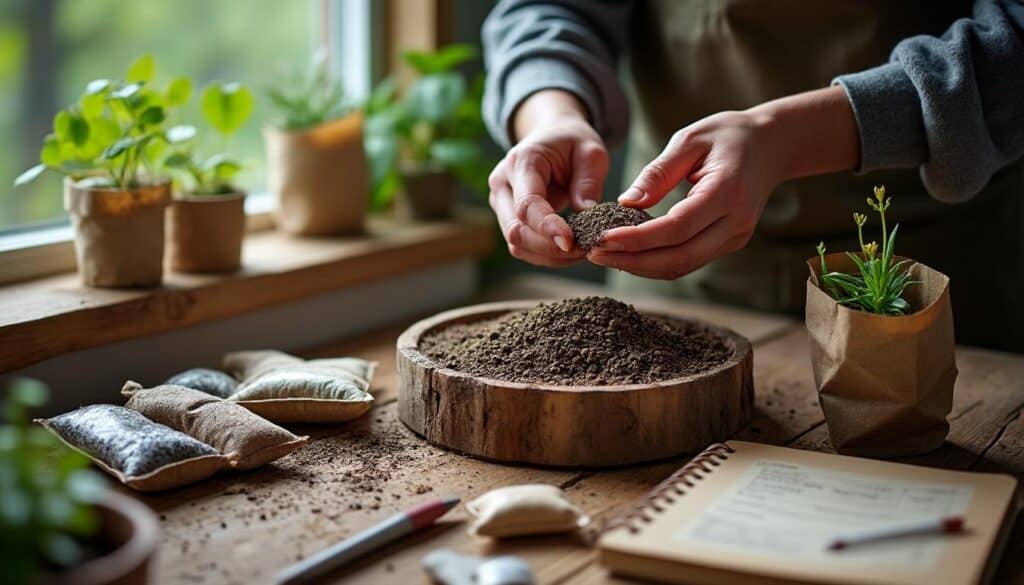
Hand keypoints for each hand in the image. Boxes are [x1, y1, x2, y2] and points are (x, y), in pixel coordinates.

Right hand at [488, 90, 608, 266]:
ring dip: (549, 256)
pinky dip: (546, 255)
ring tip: (580, 251)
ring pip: (516, 244)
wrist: (551, 136)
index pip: (527, 203)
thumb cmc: (572, 142)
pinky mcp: (507, 218)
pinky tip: (569, 250)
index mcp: (521, 162)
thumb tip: (587, 218)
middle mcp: (502, 184)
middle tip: (585, 250)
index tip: (571, 242)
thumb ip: (588, 183)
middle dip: (550, 248)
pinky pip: (522, 247)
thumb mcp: (590, 152)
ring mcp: (500, 203)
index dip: (547, 227)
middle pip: (516, 230)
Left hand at [590, 86, 858, 279]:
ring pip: (683, 266)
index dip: (638, 238)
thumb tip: (626, 202)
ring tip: (605, 255)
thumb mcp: (690, 139)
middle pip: (679, 257)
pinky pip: (689, 261)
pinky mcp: (729, 243)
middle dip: (633, 261)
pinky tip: (629, 252)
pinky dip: (656, 261)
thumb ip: (658, 172)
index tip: (603, 237)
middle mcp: (735, 222)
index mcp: (727, 192)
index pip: (677, 227)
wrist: (772, 145)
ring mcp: (735, 237)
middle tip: (594, 253)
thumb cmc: (728, 135)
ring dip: (641, 266)